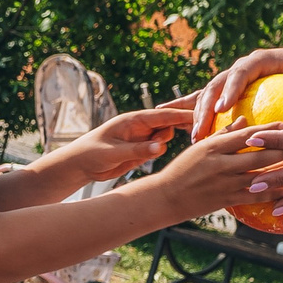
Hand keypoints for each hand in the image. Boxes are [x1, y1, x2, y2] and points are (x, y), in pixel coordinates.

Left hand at [57, 106, 192, 182]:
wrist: (80, 166)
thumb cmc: (90, 153)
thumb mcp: (113, 152)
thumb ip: (137, 150)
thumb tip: (161, 147)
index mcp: (133, 120)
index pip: (163, 115)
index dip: (182, 116)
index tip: (201, 118)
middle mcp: (140, 127)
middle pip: (169, 123)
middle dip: (183, 127)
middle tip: (202, 134)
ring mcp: (142, 138)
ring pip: (165, 137)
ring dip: (172, 141)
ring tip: (183, 146)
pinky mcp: (141, 151)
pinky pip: (159, 149)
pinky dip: (165, 151)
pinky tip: (170, 154)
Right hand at [144, 118, 282, 221]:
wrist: (166, 197)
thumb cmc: (183, 168)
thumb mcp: (200, 147)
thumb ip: (223, 134)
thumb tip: (245, 121)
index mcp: (211, 148)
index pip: (244, 136)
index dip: (266, 130)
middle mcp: (220, 165)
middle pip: (257, 156)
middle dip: (282, 149)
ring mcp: (224, 184)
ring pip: (260, 176)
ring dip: (282, 169)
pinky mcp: (226, 200)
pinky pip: (254, 197)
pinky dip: (272, 193)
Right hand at [191, 39, 282, 138]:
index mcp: (261, 60)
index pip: (241, 71)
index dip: (230, 88)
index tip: (223, 108)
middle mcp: (242, 69)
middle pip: (216, 85)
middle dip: (205, 107)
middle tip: (200, 130)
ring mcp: (234, 82)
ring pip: (208, 96)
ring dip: (199, 116)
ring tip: (195, 140)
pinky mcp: (232, 95)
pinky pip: (214, 109)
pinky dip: (205, 122)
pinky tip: (200, 143)